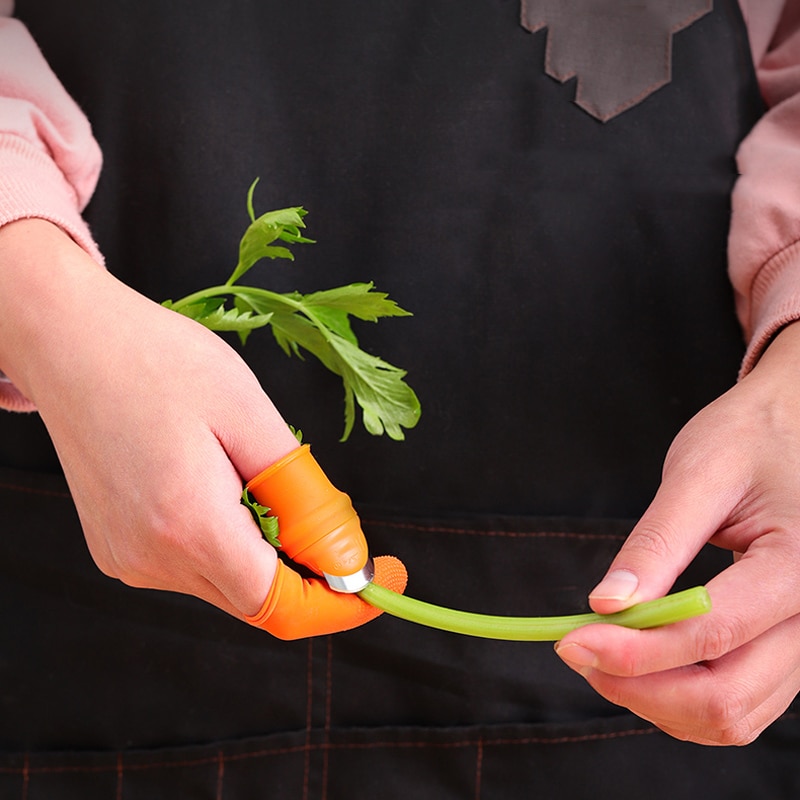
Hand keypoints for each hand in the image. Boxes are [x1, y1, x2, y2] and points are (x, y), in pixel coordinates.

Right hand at [0, 219, 403, 635]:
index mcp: (189, 524)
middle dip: (309, 569)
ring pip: (228, 584)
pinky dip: (230, 542)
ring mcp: (127, 559)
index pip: (281, 605)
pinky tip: (224, 486)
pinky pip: (194, 567)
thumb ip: (301, 496)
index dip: (341, 602)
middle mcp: (151, 559)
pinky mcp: (116, 549)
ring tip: (258, 476)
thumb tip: (343, 556)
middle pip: (258, 599)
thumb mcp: (250, 414)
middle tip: (328, 509)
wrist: (71, 342)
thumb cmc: (160, 361)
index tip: (384, 577)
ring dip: (267, 549)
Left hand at [555, 321, 799, 744]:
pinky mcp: (788, 646)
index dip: (634, 650)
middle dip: (641, 687)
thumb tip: (608, 604)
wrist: (797, 427)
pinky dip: (683, 696)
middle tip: (580, 652)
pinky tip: (642, 661)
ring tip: (604, 655)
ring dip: (658, 699)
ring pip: (734, 713)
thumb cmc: (753, 437)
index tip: (572, 640)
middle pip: (726, 698)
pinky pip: (740, 700)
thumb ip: (657, 544)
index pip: (711, 633)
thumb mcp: (699, 474)